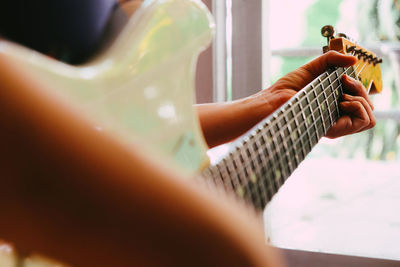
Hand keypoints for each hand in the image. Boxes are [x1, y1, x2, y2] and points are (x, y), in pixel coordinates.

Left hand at [251, 50, 374, 137]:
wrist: (272, 101)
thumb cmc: (286, 88)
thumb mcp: (312, 68)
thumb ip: (332, 60)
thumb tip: (354, 60)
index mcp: (334, 106)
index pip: (361, 103)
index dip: (360, 89)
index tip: (344, 78)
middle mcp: (337, 118)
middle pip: (369, 110)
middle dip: (362, 91)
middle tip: (343, 83)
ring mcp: (336, 126)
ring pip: (370, 118)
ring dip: (362, 100)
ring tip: (342, 95)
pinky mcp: (333, 130)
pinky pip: (364, 121)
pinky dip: (359, 106)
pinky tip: (342, 101)